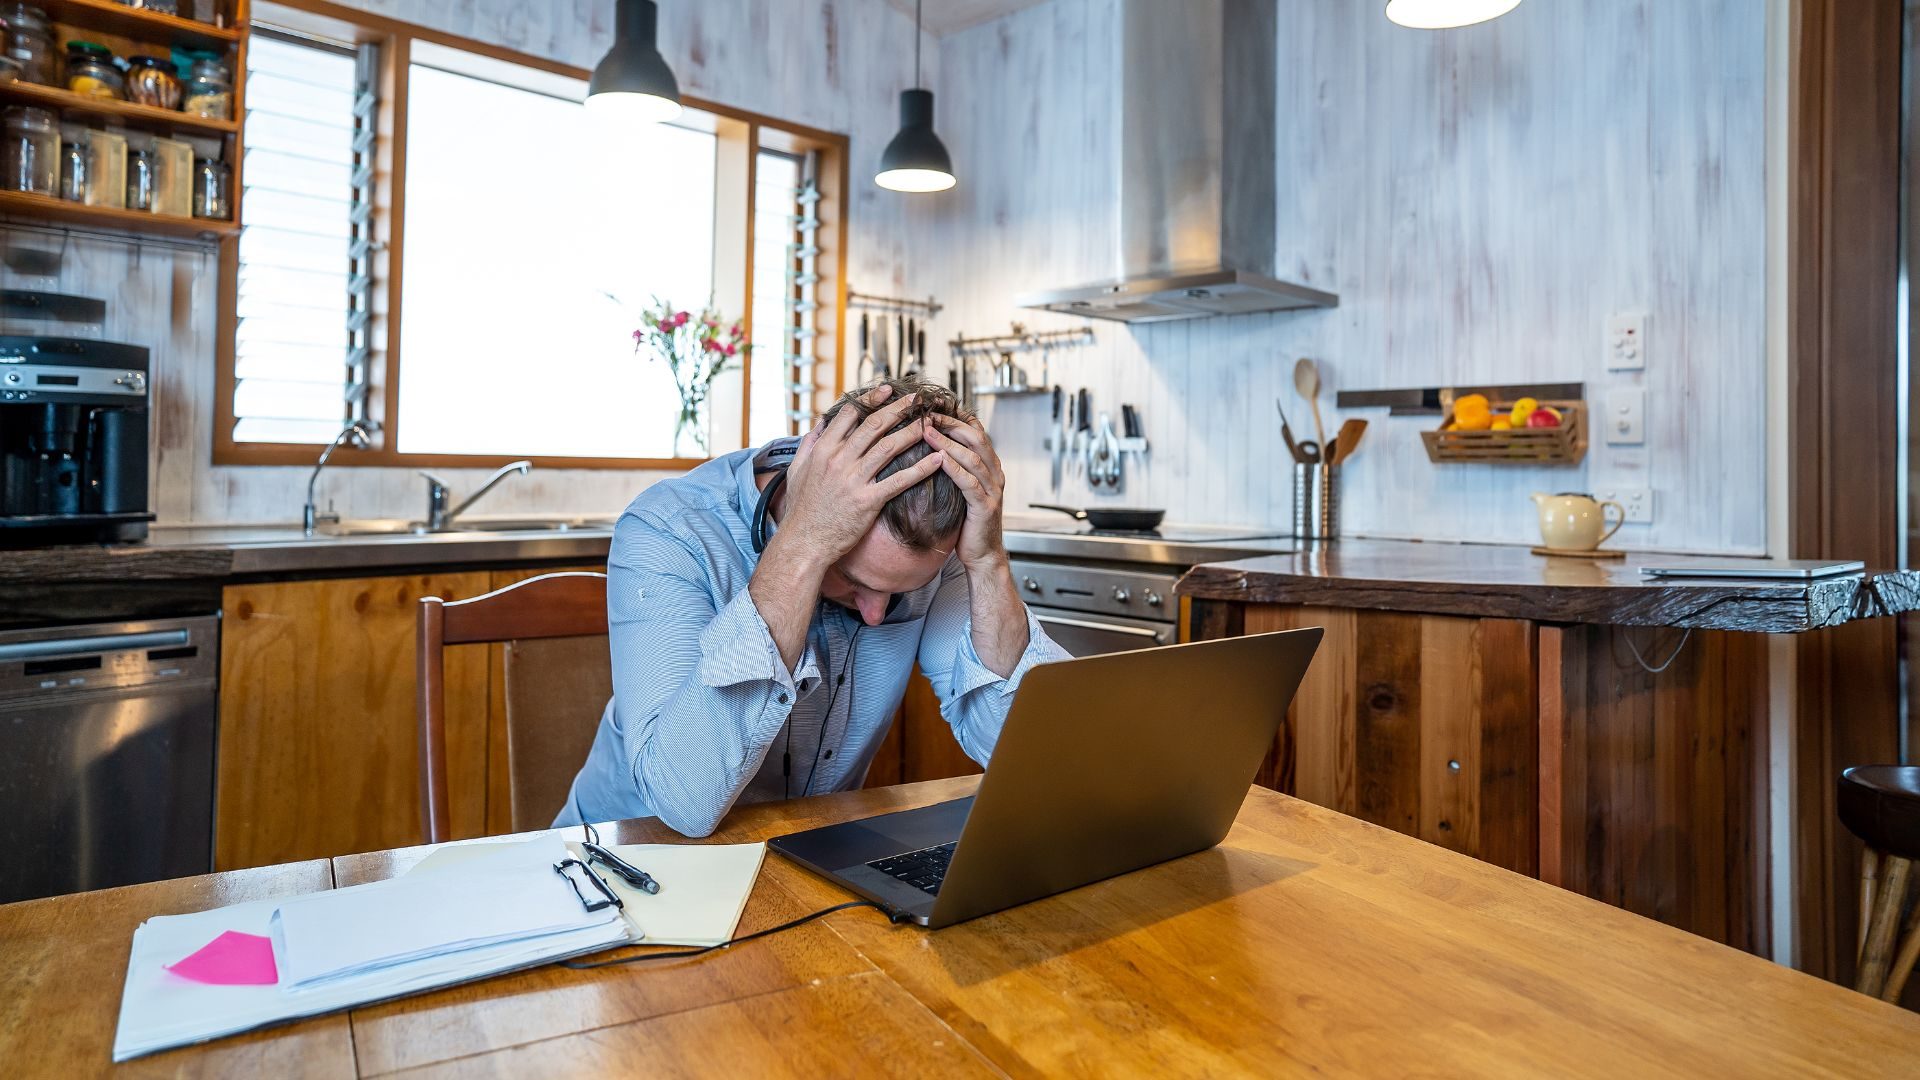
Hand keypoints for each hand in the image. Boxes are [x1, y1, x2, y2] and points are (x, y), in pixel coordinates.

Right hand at [775, 385, 944, 566]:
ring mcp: (854, 480)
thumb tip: (819, 426)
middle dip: (898, 408)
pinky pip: (899, 480)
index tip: (887, 391)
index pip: (849, 414)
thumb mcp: (797, 471)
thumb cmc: (801, 509)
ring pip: (889, 447)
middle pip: (873, 425)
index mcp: (823, 450)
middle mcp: (839, 460)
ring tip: (930, 422)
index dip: (870, 399)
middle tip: (917, 398)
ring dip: (912, 431)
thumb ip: (808, 445)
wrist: (804, 542)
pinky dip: (920, 469)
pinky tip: (937, 459)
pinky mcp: (868, 501)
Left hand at [924, 413, 1008, 572]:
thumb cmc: (967, 522)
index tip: (932, 404)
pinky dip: (955, 469)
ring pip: (973, 457)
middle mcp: (994, 473)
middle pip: (975, 437)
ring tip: (927, 430)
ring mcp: (993, 489)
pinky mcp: (985, 507)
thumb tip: (928, 446)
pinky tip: (939, 460)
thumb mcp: (960, 488)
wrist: (982, 555)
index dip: (956, 415)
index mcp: (988, 465)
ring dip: (949, 442)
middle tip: (927, 412)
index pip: (975, 430)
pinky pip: (970, 483)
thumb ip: (953, 467)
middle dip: (951, 422)